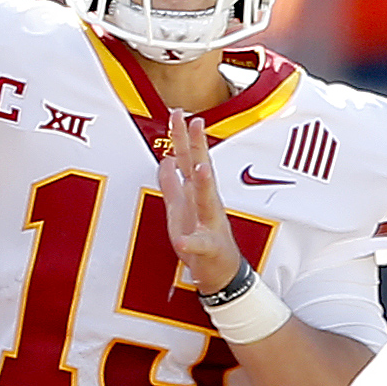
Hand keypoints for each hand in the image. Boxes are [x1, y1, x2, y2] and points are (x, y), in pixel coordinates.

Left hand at [157, 109, 241, 294]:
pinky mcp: (208, 248)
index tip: (180, 113)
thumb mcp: (179, 207)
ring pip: (207, 201)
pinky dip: (191, 241)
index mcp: (197, 193)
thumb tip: (166, 159)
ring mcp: (209, 224)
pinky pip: (199, 244)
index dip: (185, 138)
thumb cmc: (201, 237)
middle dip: (197, 146)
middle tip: (194, 122)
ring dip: (203, 185)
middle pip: (201, 169)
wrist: (220, 272)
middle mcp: (207, 203)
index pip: (191, 160)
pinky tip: (184, 240)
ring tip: (199, 169)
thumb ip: (172, 182)